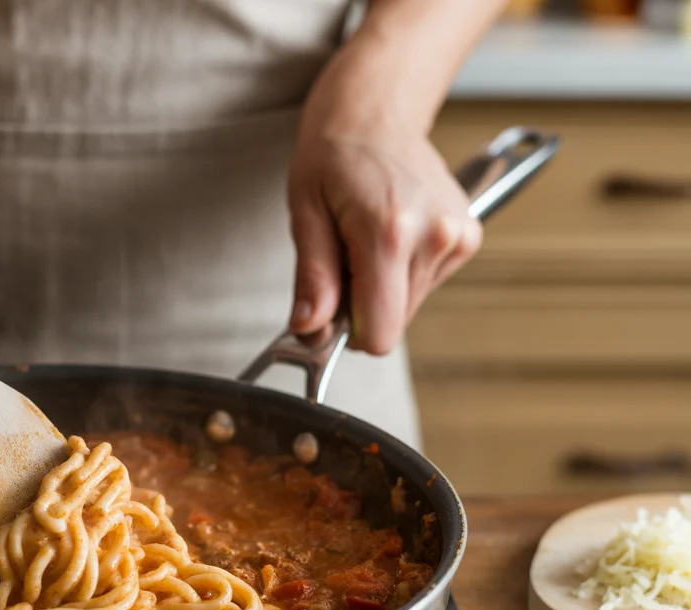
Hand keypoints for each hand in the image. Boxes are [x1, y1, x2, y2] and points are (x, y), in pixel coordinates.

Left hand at [286, 127, 481, 355]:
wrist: (376, 112)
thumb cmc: (333, 155)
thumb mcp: (305, 214)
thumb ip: (312, 278)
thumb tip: (309, 328)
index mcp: (388, 233)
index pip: (380, 333)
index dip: (347, 332)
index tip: (329, 306)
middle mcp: (434, 236)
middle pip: (393, 322)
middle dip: (362, 303)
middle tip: (344, 255)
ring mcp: (458, 236)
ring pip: (409, 307)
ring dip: (382, 286)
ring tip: (366, 237)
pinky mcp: (468, 236)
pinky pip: (426, 283)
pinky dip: (402, 271)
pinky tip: (390, 232)